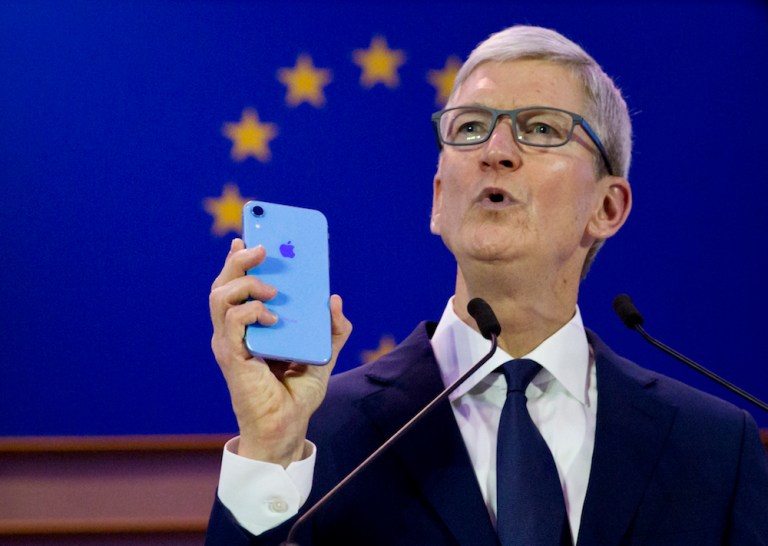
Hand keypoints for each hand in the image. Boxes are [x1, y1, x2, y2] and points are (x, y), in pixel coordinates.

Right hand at [209, 238, 352, 465]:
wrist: (286, 428)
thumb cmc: (296, 394)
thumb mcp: (322, 355)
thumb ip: (332, 330)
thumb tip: (335, 300)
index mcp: (250, 327)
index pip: (236, 286)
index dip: (238, 260)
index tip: (246, 238)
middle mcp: (234, 331)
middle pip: (223, 284)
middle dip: (239, 260)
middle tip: (261, 248)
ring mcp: (230, 343)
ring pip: (220, 296)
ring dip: (246, 283)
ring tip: (273, 288)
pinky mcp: (232, 356)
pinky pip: (232, 321)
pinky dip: (251, 310)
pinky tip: (272, 317)